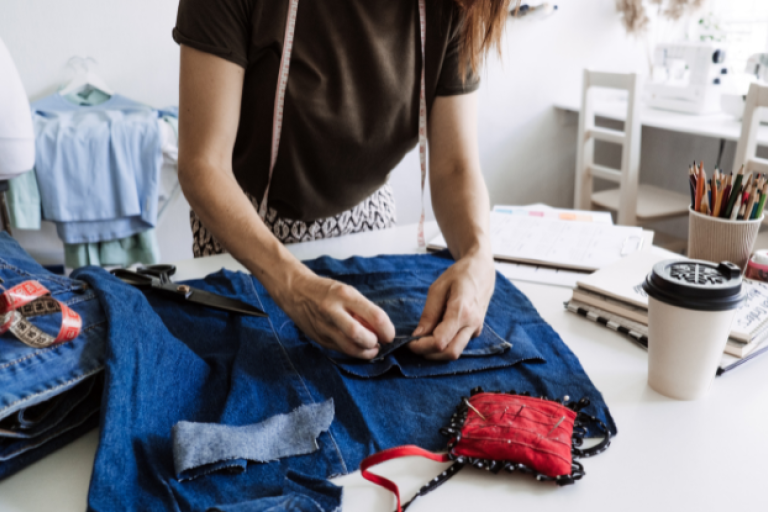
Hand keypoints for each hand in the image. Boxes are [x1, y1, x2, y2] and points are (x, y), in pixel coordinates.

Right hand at [274, 270, 394, 358]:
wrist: (295, 291)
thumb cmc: (326, 290)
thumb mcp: (347, 292)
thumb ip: (363, 310)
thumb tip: (381, 329)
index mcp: (345, 295)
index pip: (374, 316)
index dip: (387, 329)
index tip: (389, 334)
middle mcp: (333, 310)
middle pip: (359, 335)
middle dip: (374, 343)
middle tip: (379, 342)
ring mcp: (324, 326)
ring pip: (349, 347)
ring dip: (365, 352)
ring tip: (371, 348)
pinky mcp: (319, 338)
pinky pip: (340, 350)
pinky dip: (352, 351)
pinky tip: (357, 347)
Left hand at [409, 252, 494, 359]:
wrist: (482, 270)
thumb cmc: (459, 275)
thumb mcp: (438, 288)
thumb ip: (428, 313)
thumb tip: (417, 335)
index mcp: (462, 311)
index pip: (440, 341)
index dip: (421, 346)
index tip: (409, 342)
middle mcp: (472, 324)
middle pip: (450, 353)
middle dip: (429, 354)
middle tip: (414, 345)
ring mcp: (476, 328)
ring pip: (456, 352)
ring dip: (437, 352)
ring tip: (423, 340)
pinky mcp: (476, 330)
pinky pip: (459, 344)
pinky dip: (445, 345)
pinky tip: (435, 333)